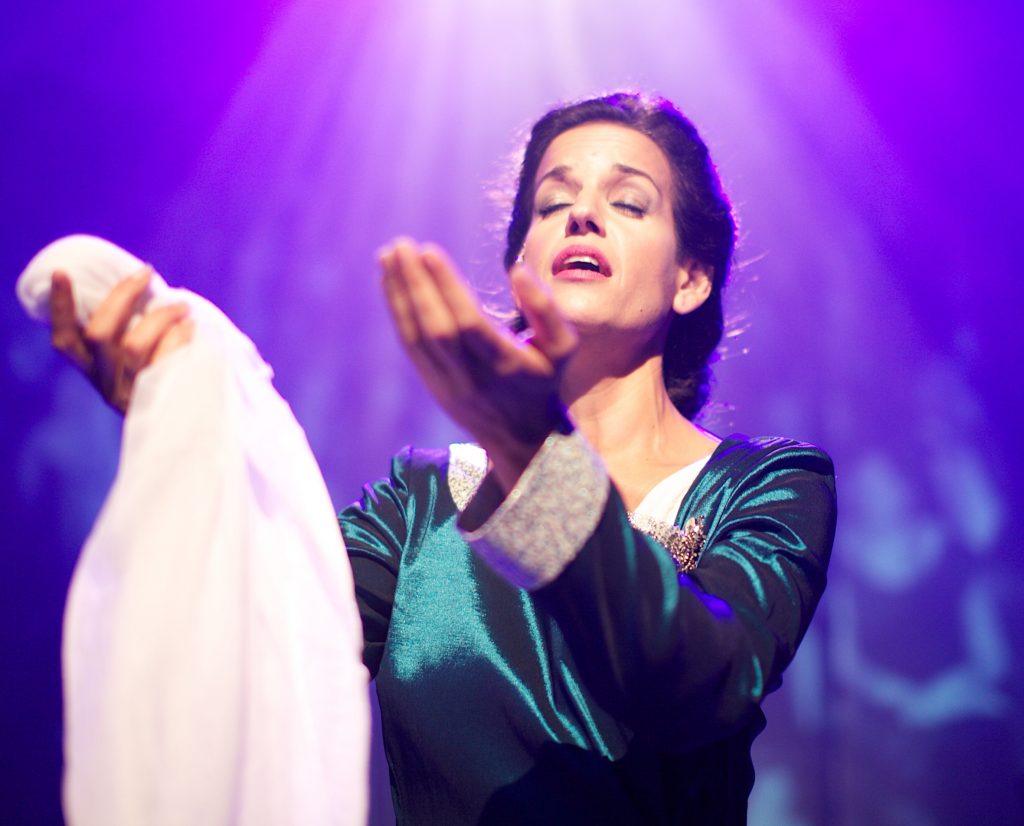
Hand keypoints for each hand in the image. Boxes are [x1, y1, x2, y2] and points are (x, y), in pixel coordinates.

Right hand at [50, 268, 193, 412]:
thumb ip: (130, 332)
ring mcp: (130, 394)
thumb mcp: (140, 360)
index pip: (65, 341)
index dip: (60, 308)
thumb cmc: (168, 380)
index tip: (62, 272)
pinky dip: (178, 337)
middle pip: (99, 334)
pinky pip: (163, 359)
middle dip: (122, 295)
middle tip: (146, 274)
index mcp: (93, 371)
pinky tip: (192, 327)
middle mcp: (106, 384)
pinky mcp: (156, 399)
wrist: (195, 433)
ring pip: (133, 345)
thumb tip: (140, 283)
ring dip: (160, 315)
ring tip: (182, 305)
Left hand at [379, 238, 577, 490]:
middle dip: (414, 285)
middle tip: (400, 246)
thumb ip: (546, 308)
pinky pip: (410, 346)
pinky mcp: (432, 384)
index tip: (430, 251)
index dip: (447, 287)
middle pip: (435, 327)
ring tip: (388, 256)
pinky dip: (398, 312)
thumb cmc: (544, 382)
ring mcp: (447, 383)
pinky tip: (391, 284)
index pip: (468, 322)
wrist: (522, 437)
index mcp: (504, 364)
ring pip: (416, 336)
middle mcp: (471, 376)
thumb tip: (517, 271)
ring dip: (399, 294)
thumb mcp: (563, 348)